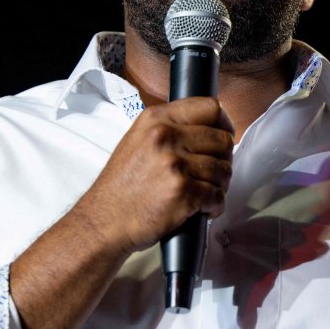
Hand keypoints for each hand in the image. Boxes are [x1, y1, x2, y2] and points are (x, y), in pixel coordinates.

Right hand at [76, 96, 234, 253]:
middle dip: (224, 159)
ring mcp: (175, 164)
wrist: (104, 221)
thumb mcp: (139, 140)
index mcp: (156, 119)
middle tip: (213, 173)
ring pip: (223, 169)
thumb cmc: (122, 186)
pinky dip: (215, 206)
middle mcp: (165, 137)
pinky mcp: (183, 192)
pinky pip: (217, 196)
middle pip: (222, 139)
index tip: (225, 134)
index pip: (209, 108)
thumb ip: (170, 128)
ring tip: (204, 192)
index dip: (224, 123)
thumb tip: (208, 128)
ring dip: (220, 185)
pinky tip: (202, 209)